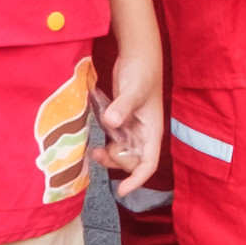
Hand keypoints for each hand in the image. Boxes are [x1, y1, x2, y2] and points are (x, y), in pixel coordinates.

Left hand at [98, 57, 166, 192]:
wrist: (138, 54)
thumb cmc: (142, 71)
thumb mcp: (133, 89)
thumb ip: (123, 107)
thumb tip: (111, 123)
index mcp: (152, 130)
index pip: (149, 162)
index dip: (137, 179)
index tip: (122, 190)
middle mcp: (143, 132)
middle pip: (132, 161)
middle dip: (116, 163)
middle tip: (98, 154)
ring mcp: (132, 127)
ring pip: (121, 152)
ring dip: (108, 156)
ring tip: (93, 151)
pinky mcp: (121, 119)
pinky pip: (113, 140)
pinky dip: (104, 144)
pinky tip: (94, 141)